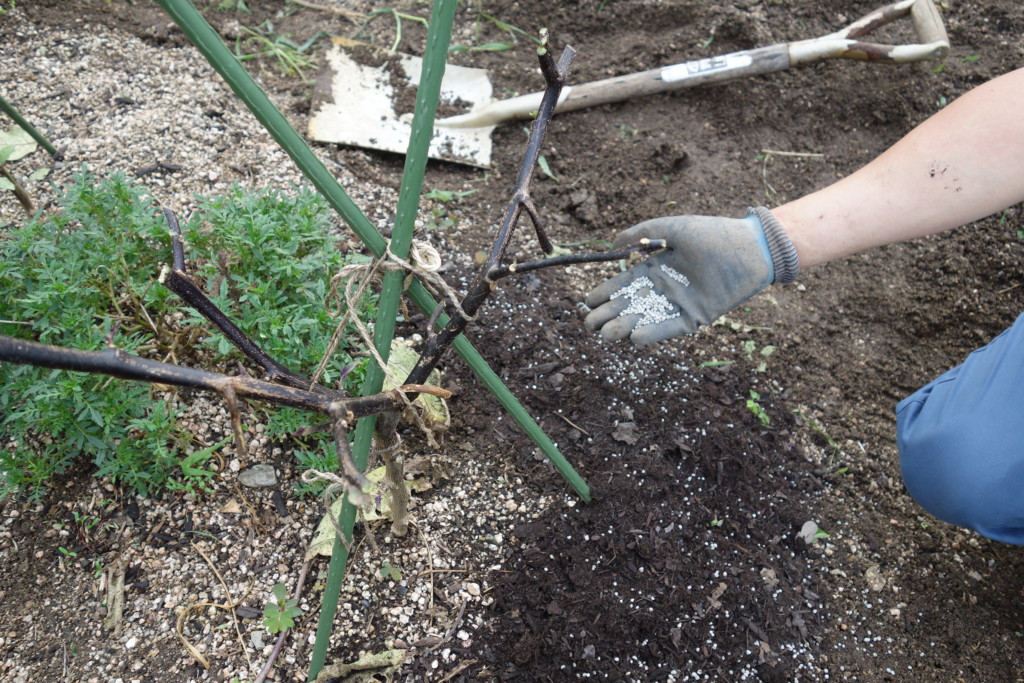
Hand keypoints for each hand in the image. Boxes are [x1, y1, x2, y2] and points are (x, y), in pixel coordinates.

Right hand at [584, 207, 798, 344]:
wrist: (750, 247)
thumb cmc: (713, 233)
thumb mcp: (673, 228)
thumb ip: (644, 234)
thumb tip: (613, 245)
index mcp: (657, 268)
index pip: (625, 284)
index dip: (606, 293)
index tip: (587, 301)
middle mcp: (665, 288)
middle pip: (630, 305)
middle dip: (608, 315)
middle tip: (588, 324)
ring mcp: (680, 304)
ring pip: (646, 319)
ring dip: (626, 327)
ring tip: (606, 334)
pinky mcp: (696, 317)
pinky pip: (670, 328)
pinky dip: (654, 333)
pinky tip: (635, 338)